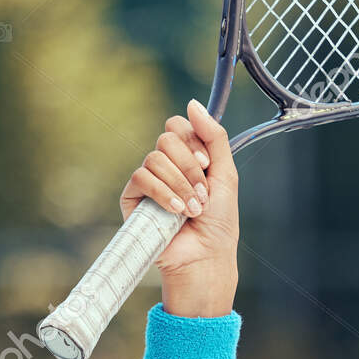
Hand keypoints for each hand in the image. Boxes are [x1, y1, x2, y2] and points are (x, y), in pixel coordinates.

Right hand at [120, 99, 239, 315]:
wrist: (206, 255)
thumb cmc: (219, 221)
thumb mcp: (225, 174)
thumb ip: (215, 137)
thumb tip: (193, 103)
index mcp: (186, 157)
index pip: (178, 126)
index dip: (193, 141)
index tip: (207, 165)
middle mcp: (165, 166)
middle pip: (166, 138)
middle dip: (190, 167)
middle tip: (202, 192)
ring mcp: (148, 181)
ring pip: (155, 158)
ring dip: (181, 184)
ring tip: (192, 209)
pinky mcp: (132, 198)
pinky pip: (141, 178)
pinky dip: (163, 193)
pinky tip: (176, 211)